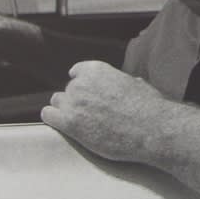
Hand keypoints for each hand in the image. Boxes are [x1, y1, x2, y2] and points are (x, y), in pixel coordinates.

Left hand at [41, 60, 169, 162]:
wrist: (150, 128)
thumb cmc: (149, 107)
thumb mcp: (136, 83)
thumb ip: (120, 81)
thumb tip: (126, 84)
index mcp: (97, 69)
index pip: (77, 72)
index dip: (81, 83)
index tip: (86, 92)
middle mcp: (82, 83)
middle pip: (68, 90)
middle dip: (76, 100)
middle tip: (88, 113)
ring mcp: (74, 102)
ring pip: (57, 102)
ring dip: (65, 110)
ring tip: (78, 121)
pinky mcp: (70, 123)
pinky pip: (48, 115)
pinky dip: (53, 119)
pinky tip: (61, 124)